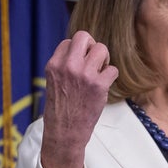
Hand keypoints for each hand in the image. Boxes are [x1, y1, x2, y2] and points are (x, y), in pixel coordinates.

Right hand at [40, 30, 118, 167]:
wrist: (64, 131)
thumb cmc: (61, 107)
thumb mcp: (55, 81)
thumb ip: (65, 64)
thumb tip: (82, 49)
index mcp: (54, 64)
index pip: (69, 41)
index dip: (78, 51)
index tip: (80, 63)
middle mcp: (68, 66)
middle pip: (84, 36)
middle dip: (92, 46)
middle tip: (93, 62)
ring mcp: (84, 74)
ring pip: (102, 49)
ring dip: (104, 60)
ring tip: (99, 73)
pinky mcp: (98, 85)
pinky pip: (113, 69)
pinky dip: (111, 76)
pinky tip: (104, 85)